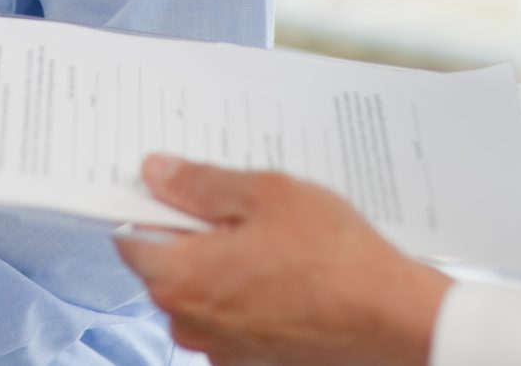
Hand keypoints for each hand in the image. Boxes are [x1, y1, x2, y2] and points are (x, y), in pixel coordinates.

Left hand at [112, 155, 450, 365]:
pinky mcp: (249, 361)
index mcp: (179, 278)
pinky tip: (286, 275)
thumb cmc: (331, 257)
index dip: (150, 205)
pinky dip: (246, 295)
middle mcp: (189, 322)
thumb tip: (157, 173)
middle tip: (242, 208)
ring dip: (223, 265)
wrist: (390, 319)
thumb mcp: (264, 194)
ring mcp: (219, 349)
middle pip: (166, 265)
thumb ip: (200, 184)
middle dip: (193, 233)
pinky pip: (230, 318)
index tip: (172, 187)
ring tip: (275, 242)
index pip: (130, 236)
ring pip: (201, 293)